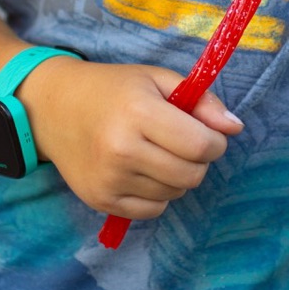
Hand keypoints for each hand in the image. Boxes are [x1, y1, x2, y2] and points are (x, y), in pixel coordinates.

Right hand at [19, 56, 242, 219]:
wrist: (53, 108)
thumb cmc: (112, 89)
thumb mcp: (156, 79)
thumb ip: (201, 101)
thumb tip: (235, 128)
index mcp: (138, 112)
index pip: (200, 145)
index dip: (215, 140)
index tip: (207, 131)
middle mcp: (122, 150)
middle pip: (191, 175)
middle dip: (199, 160)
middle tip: (183, 142)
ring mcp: (109, 180)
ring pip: (174, 194)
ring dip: (177, 177)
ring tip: (157, 152)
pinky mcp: (100, 201)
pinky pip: (152, 211)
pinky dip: (157, 194)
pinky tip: (141, 170)